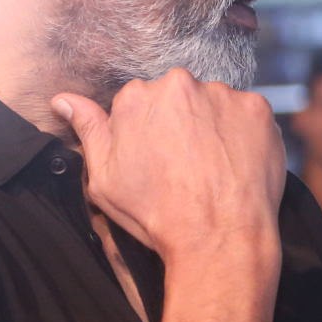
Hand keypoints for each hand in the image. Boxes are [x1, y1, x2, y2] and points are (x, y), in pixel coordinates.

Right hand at [53, 70, 285, 265]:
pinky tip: (236, 163)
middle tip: (187, 165)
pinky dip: (243, 133)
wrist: (218, 237)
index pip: (141, 103)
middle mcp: (178, 84)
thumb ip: (88, 130)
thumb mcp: (105, 178)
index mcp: (136, 97)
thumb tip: (63, 99)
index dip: (149, 134)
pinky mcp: (257, 109)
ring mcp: (222, 94)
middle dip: (181, 123)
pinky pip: (247, 114)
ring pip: (213, 104)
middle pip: (178, 97)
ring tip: (214, 167)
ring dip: (213, 126)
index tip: (158, 160)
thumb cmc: (156, 213)